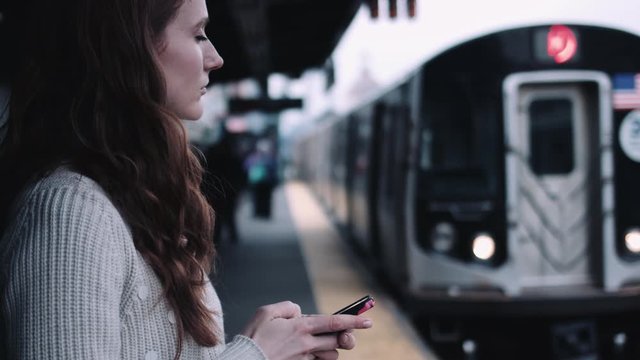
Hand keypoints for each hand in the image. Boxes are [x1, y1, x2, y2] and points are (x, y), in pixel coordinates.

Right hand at [241, 301, 372, 359]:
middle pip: (338, 341)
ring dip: (330, 349)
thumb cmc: (253, 336)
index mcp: (301, 327)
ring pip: (330, 355)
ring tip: (320, 343)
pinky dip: (318, 356)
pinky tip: (309, 351)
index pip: (335, 322)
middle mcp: (306, 344)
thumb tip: (299, 312)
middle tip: (346, 334)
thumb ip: (288, 307)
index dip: (354, 320)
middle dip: (347, 337)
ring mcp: (303, 358)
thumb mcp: (267, 311)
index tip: (368, 320)